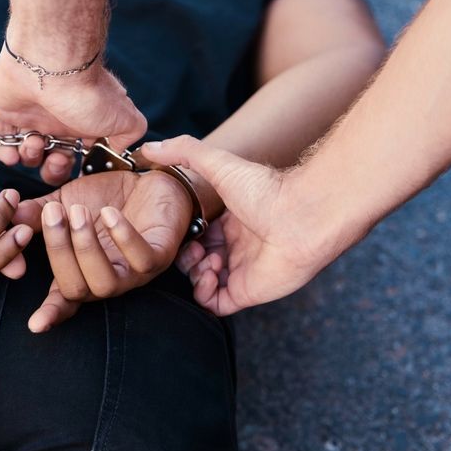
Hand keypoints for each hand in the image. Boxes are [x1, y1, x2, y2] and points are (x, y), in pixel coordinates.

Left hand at [0, 47, 146, 184]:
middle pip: (51, 157)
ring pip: (28, 151)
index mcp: (82, 123)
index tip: (74, 167)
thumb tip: (119, 149)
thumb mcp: (126, 118)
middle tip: (54, 160)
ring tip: (34, 142)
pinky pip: (0, 139)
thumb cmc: (88, 93)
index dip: (74, 167)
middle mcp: (58, 120)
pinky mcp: (7, 111)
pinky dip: (4, 152)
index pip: (77, 154)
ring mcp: (32, 115)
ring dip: (30, 157)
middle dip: (52, 169)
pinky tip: (12, 154)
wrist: (52, 65)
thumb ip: (128, 135)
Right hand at [13, 169, 190, 330]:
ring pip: (105, 283)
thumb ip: (37, 212)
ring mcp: (134, 272)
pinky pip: (142, 260)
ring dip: (86, 248)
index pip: (63, 301)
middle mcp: (107, 279)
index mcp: (81, 272)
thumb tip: (11, 216)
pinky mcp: (160, 256)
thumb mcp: (64, 201)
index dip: (50, 313)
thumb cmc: (105, 197)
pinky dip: (123, 237)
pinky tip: (110, 214)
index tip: (35, 325)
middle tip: (54, 214)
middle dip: (59, 252)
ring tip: (80, 213)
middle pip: (77, 289)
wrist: (148, 178)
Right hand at [140, 135, 334, 314]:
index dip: (180, 236)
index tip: (179, 230)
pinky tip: (209, 274)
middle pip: (195, 260)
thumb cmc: (265, 189)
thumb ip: (184, 152)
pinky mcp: (246, 292)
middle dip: (185, 256)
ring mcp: (241, 271)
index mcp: (229, 222)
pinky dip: (204, 293)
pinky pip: (214, 304)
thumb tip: (149, 147)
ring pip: (201, 283)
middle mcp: (235, 247)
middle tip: (193, 248)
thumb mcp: (217, 163)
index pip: (194, 236)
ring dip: (194, 273)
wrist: (301, 215)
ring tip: (206, 259)